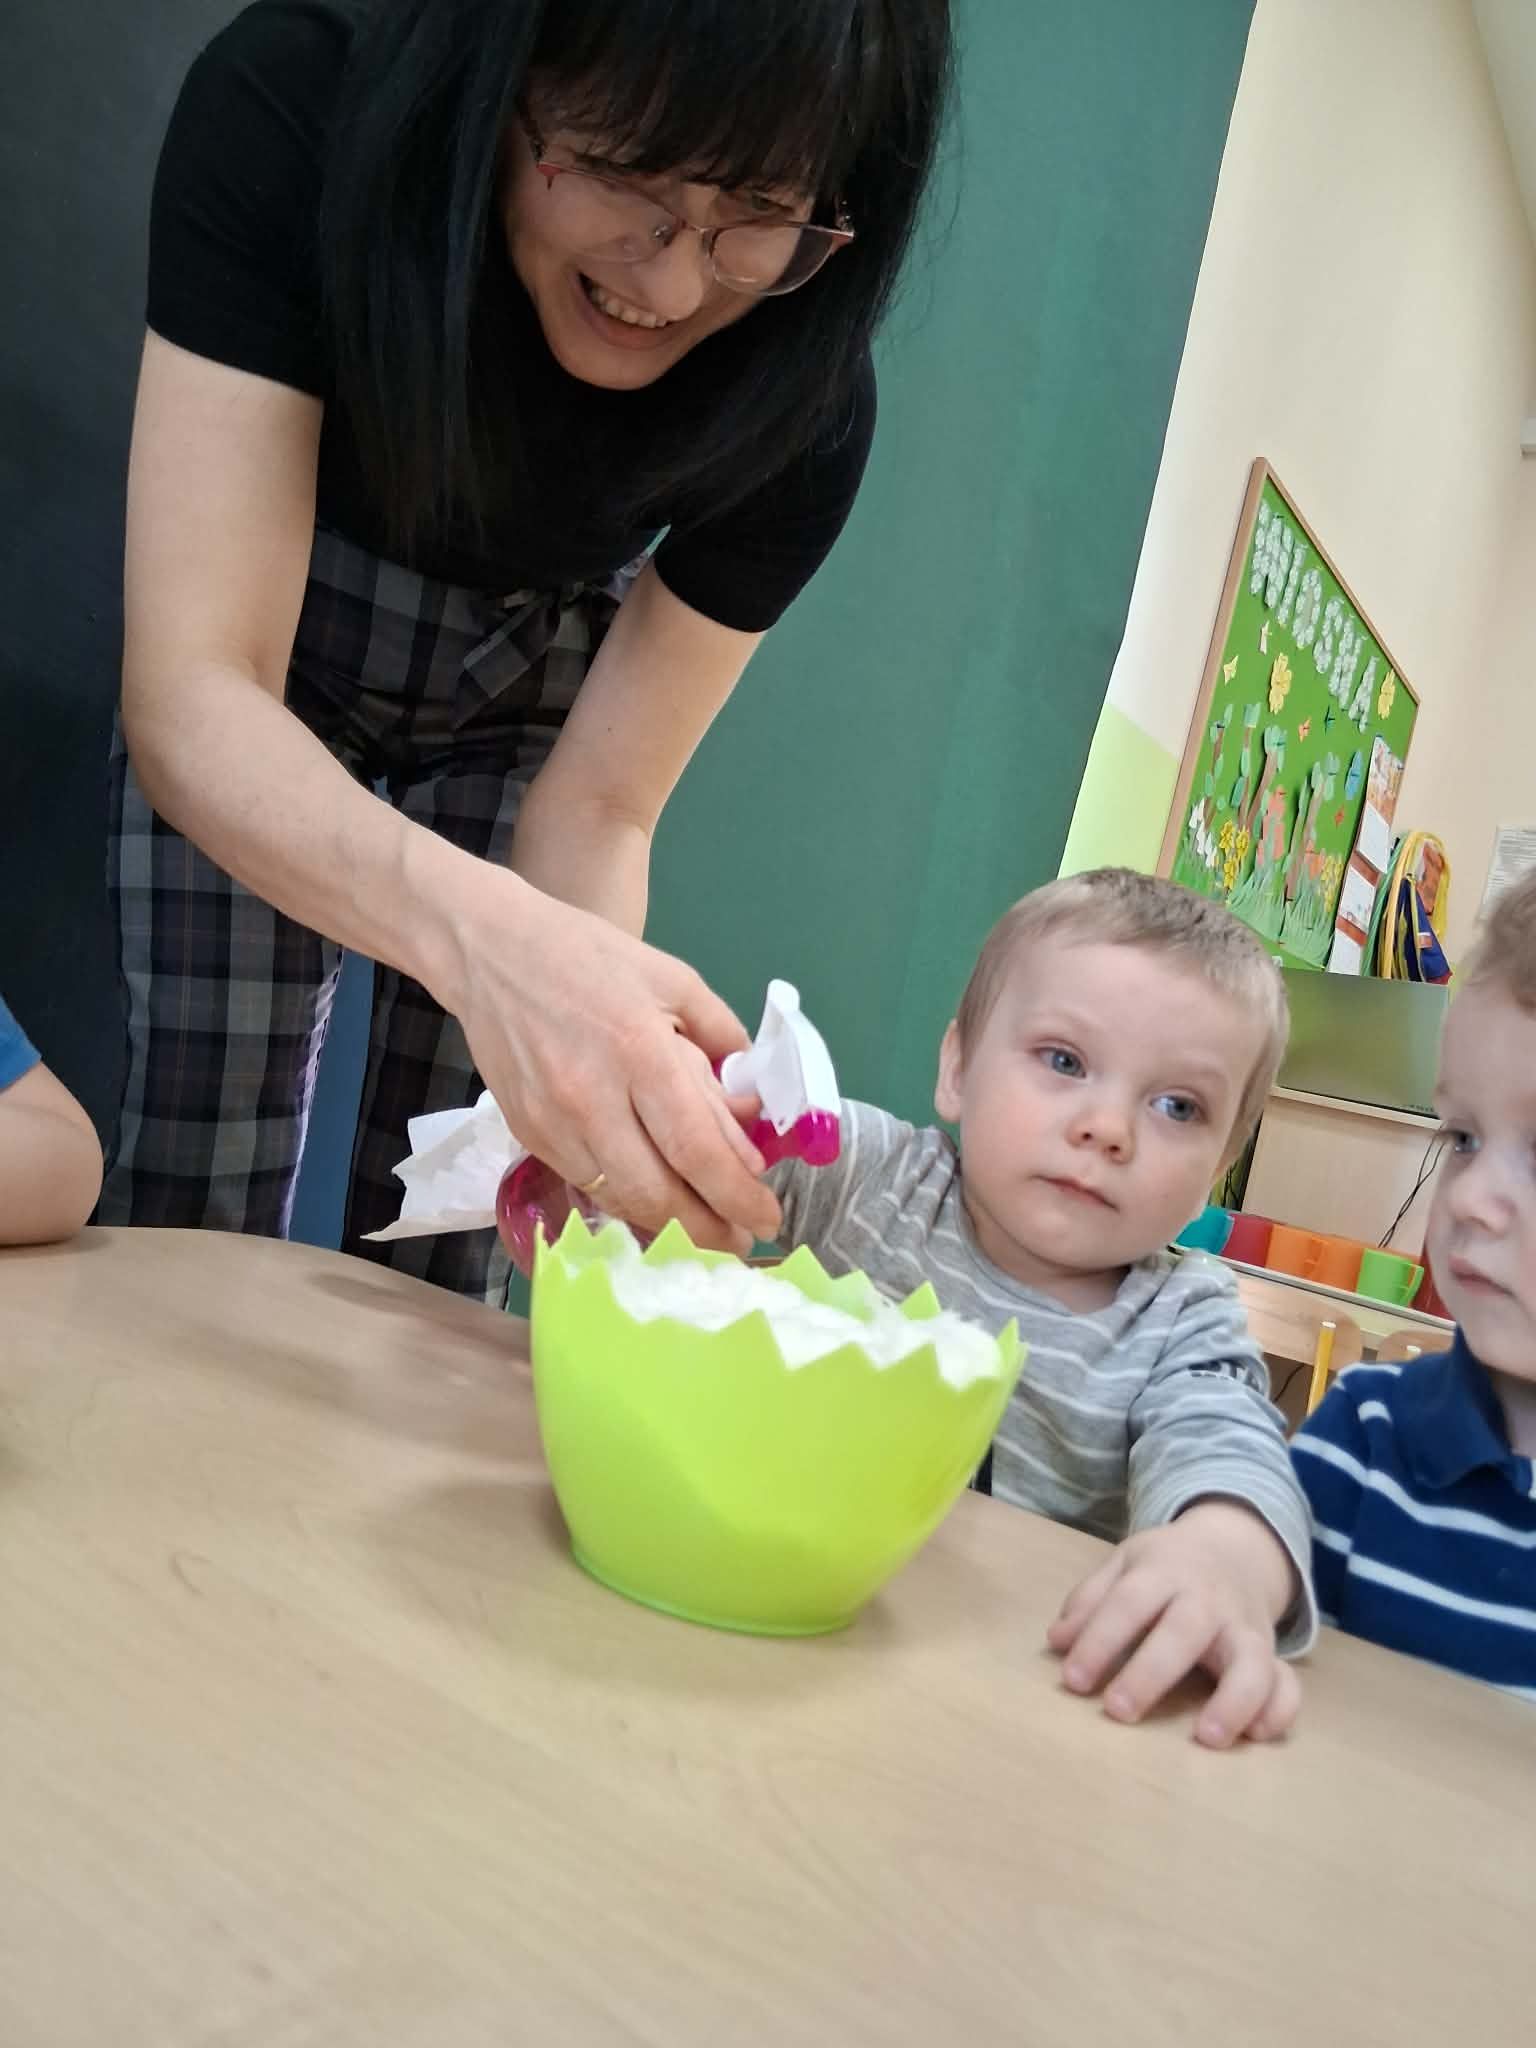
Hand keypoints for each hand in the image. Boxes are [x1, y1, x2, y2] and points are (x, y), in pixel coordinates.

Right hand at [434, 867, 780, 1252]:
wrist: (489, 952)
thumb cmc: (588, 957)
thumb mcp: (674, 981)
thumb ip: (721, 1043)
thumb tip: (752, 1109)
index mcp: (639, 1051)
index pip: (697, 1148)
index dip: (737, 1194)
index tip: (768, 1217)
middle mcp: (592, 1099)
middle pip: (658, 1193)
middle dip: (708, 1231)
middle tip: (741, 1241)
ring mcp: (553, 1124)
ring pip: (620, 1200)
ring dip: (669, 1228)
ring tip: (706, 1232)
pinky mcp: (528, 1136)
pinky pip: (588, 1186)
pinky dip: (627, 1203)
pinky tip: (655, 1203)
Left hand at [1046, 1502, 1300, 1748]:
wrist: (1233, 1547)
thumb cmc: (1166, 1566)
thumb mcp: (1125, 1565)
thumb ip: (1091, 1600)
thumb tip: (1057, 1642)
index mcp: (1164, 1571)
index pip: (1128, 1603)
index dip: (1099, 1640)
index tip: (1072, 1680)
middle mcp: (1209, 1599)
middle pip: (1185, 1631)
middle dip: (1151, 1672)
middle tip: (1117, 1711)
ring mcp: (1245, 1627)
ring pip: (1252, 1661)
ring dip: (1233, 1699)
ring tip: (1206, 1737)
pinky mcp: (1273, 1654)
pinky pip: (1288, 1684)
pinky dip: (1279, 1710)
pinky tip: (1255, 1736)